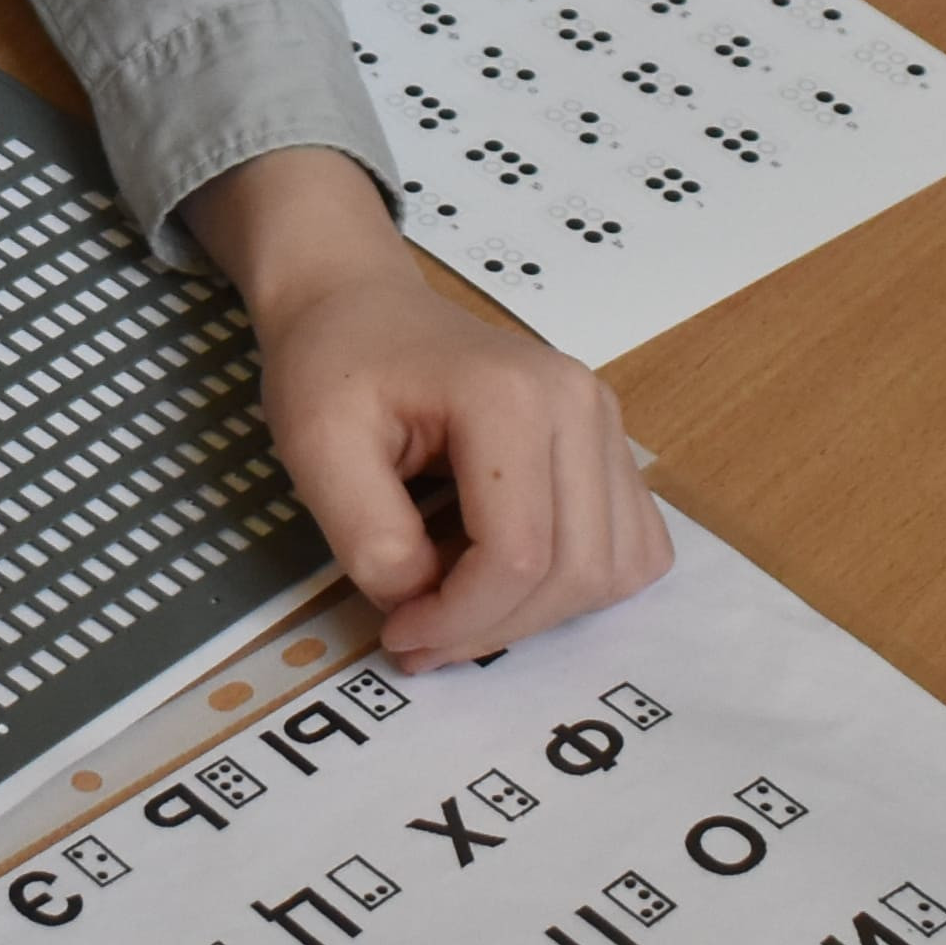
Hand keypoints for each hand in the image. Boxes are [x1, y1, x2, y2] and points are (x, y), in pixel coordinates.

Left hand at [198, 150, 668, 662]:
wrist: (360, 308)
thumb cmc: (335, 364)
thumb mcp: (315, 446)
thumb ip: (366, 535)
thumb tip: (420, 602)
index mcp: (510, 395)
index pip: (519, 555)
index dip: (459, 619)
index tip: (397, 633)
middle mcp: (579, 403)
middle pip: (575, 571)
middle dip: (494, 628)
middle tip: (419, 636)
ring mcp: (605, 422)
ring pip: (612, 571)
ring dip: (537, 616)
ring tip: (458, 606)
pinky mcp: (611, 446)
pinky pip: (631, 548)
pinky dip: (577, 587)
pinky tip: (506, 579)